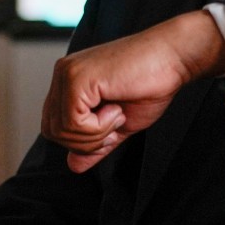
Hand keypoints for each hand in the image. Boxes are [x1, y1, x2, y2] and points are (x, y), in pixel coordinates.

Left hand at [41, 10, 224, 171]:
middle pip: (51, 132)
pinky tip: (116, 108)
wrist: (173, 58)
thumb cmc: (150, 83)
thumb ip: (94, 143)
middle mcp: (62, 74)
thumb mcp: (117, 124)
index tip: (112, 125)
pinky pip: (74, 124)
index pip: (54, 127)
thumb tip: (73, 166)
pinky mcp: (76, 78)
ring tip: (117, 112)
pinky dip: (99, 127)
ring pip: (61, 131)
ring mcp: (67, 74)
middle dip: (86, 141)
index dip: (82, 140)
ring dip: (95, 134)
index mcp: (68, 81)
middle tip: (115, 122)